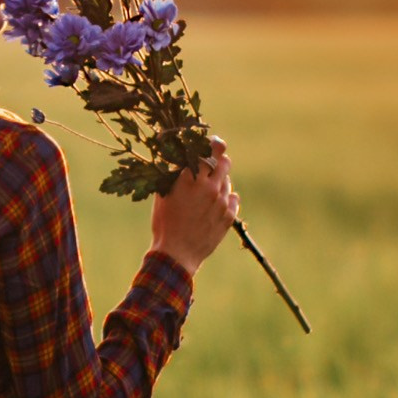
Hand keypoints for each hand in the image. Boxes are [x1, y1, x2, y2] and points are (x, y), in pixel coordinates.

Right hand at [149, 141, 238, 275]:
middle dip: (219, 160)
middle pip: (224, 161)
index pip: (208, 151)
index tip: (212, 143)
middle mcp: (209, 187)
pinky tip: (216, 204)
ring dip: (220, 182)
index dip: (211, 144)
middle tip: (213, 163)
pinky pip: (233, 198)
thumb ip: (175, 176)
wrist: (176, 254)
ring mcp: (222, 202)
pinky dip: (227, 198)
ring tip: (208, 192)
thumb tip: (182, 162)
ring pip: (228, 181)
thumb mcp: (163, 195)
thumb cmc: (165, 224)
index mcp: (191, 178)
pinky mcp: (229, 216)